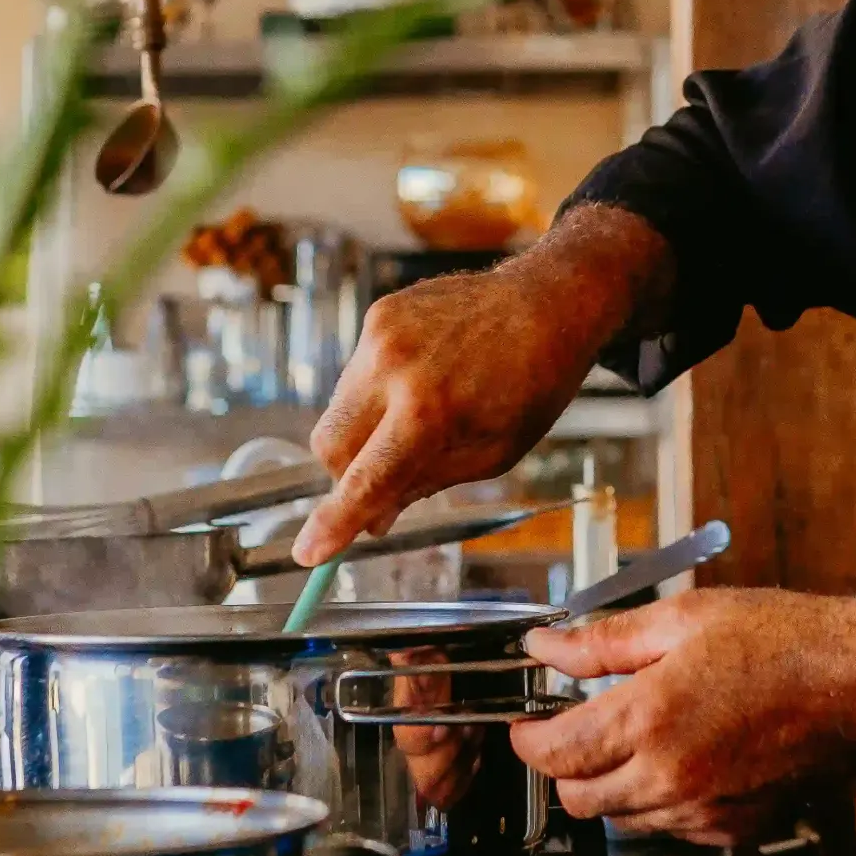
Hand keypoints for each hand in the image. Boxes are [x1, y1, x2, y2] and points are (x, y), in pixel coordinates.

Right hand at [293, 205, 671, 562]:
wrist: (548, 303)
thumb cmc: (533, 385)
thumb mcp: (492, 455)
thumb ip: (424, 484)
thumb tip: (375, 516)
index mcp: (429, 412)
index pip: (364, 482)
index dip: (334, 523)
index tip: (307, 552)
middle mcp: (394, 369)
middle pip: (330, 446)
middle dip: (345, 475)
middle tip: (382, 479)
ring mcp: (381, 335)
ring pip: (338, 409)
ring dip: (362, 431)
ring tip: (418, 414)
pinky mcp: (379, 314)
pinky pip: (355, 373)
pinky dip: (376, 391)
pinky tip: (421, 379)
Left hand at [510, 588, 855, 842]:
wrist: (855, 681)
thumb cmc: (780, 640)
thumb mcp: (681, 618)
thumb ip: (602, 642)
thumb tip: (544, 648)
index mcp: (649, 717)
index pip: (554, 755)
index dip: (527, 741)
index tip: (527, 724)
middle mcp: (670, 774)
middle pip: (578, 801)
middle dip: (563, 769)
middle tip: (574, 730)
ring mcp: (703, 808)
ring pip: (622, 820)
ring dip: (611, 787)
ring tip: (635, 737)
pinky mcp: (734, 827)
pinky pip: (671, 831)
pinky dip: (659, 805)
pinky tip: (678, 761)